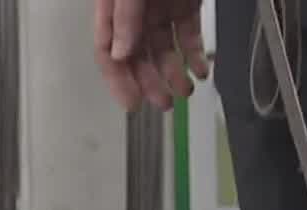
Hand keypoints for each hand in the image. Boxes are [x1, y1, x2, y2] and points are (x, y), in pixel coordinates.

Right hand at [93, 0, 209, 111]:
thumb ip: (125, 15)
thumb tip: (119, 51)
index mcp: (112, 3)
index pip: (106, 48)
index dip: (118, 79)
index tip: (132, 102)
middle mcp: (135, 10)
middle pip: (136, 55)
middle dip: (149, 82)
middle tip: (163, 101)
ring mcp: (161, 7)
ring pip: (164, 49)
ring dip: (174, 74)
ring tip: (184, 91)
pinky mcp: (186, 4)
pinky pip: (189, 34)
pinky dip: (195, 55)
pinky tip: (200, 71)